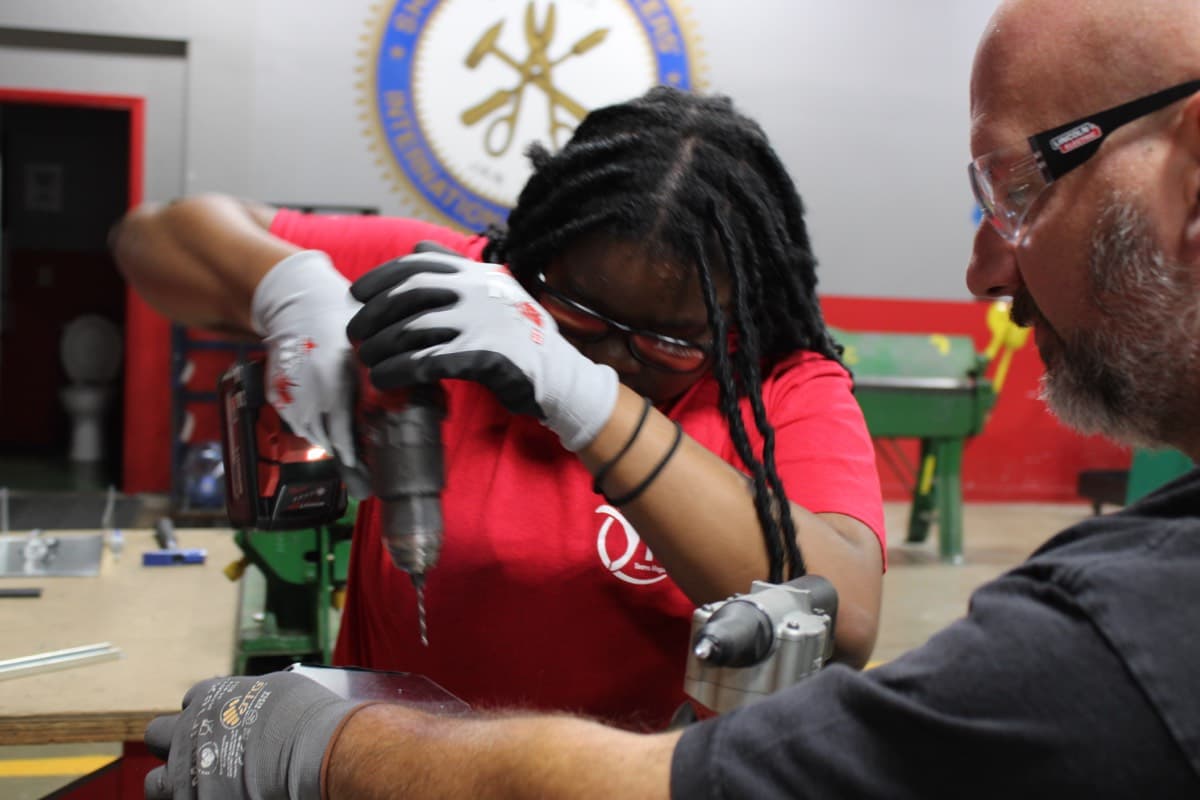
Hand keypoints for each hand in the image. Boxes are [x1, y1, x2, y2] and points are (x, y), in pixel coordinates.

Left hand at [144, 671, 361, 799]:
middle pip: (157, 735)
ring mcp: (186, 773)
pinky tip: (229, 798)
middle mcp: (188, 732)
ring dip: (175, 785)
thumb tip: (259, 705)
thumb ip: (253, 696)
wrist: (314, 752)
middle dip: (174, 746)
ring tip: (203, 790)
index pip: (190, 701)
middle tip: (201, 758)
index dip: (207, 714)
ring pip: (155, 785)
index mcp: (208, 697)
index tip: (224, 725)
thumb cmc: (305, 716)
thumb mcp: (279, 688)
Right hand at [251, 250, 360, 469]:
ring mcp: (290, 396)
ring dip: (326, 439)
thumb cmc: (341, 326)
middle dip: (343, 452)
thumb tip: (394, 411)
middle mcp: (309, 394)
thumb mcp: (363, 356)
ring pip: (310, 434)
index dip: (353, 455)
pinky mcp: (278, 395)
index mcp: (335, 385)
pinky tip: (323, 419)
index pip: (343, 434)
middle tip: (360, 464)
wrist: (299, 306)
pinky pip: (296, 422)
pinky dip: (309, 425)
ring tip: (344, 441)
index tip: (362, 468)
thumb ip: (372, 386)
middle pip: (326, 440)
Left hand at [347, 245, 617, 450]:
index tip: (357, 293)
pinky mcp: (483, 357)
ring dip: (381, 346)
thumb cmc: (519, 335)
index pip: (417, 264)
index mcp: (476, 274)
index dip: (380, 277)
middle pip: (408, 296)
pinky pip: (427, 362)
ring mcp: (481, 324)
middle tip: (354, 333)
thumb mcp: (494, 291)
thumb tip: (418, 245)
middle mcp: (477, 293)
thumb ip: (456, 268)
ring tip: (366, 359)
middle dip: (373, 314)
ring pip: (413, 331)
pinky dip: (399, 371)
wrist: (559, 374)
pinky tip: (383, 379)